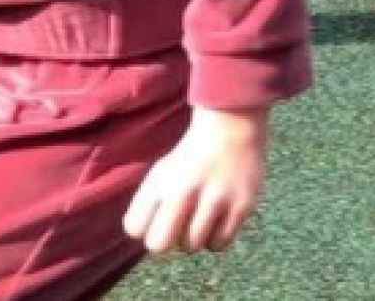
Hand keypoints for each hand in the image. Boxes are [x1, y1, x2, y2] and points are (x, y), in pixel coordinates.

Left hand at [123, 106, 269, 255]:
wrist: (230, 128)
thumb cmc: (191, 158)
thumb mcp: (161, 172)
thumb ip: (149, 205)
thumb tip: (141, 238)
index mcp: (159, 180)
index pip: (134, 227)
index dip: (143, 229)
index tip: (153, 222)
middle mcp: (183, 191)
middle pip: (158, 244)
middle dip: (164, 242)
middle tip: (174, 229)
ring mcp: (214, 201)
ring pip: (192, 245)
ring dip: (194, 237)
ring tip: (199, 216)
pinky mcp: (240, 207)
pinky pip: (219, 244)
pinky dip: (216, 238)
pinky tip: (217, 219)